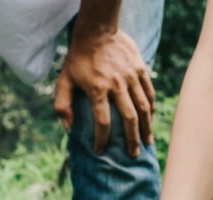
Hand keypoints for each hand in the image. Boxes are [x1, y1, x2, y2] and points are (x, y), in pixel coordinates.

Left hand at [55, 29, 154, 156]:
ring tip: (147, 143)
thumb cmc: (78, 59)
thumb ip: (62, 105)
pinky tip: (151, 121)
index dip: (102, 139)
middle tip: (133, 155)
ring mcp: (131, 76)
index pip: (102, 121)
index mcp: (97, 89)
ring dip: (146, 127)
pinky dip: (151, 108)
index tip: (100, 151)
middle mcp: (117, 84)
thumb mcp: (63, 80)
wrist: (97, 31)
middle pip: (129, 117)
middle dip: (131, 139)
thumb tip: (67, 128)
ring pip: (143, 107)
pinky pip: (149, 92)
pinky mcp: (140, 69)